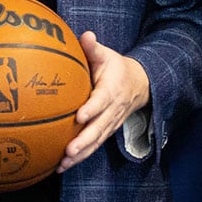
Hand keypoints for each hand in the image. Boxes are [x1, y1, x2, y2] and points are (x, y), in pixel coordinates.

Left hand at [58, 32, 149, 171]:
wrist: (139, 84)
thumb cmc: (116, 68)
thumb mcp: (107, 55)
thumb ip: (93, 48)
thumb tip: (84, 35)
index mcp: (111, 90)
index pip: (101, 101)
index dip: (92, 109)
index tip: (79, 116)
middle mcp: (113, 110)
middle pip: (99, 128)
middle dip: (84, 141)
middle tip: (68, 151)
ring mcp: (111, 123)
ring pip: (96, 141)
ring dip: (81, 155)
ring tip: (63, 164)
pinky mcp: (107, 131)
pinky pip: (94, 146)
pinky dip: (81, 157)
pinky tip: (62, 167)